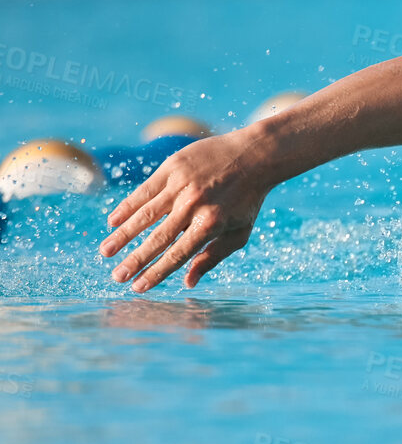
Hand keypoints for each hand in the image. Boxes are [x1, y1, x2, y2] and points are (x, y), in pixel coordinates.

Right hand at [98, 127, 278, 290]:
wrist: (254, 156)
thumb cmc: (247, 200)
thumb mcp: (238, 232)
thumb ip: (212, 257)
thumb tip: (187, 283)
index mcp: (211, 223)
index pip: (177, 254)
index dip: (156, 273)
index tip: (137, 288)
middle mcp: (193, 205)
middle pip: (157, 238)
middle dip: (135, 260)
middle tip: (116, 277)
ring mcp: (181, 185)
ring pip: (144, 214)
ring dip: (122, 236)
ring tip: (105, 252)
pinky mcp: (171, 167)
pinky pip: (144, 190)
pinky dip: (127, 207)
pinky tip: (112, 222)